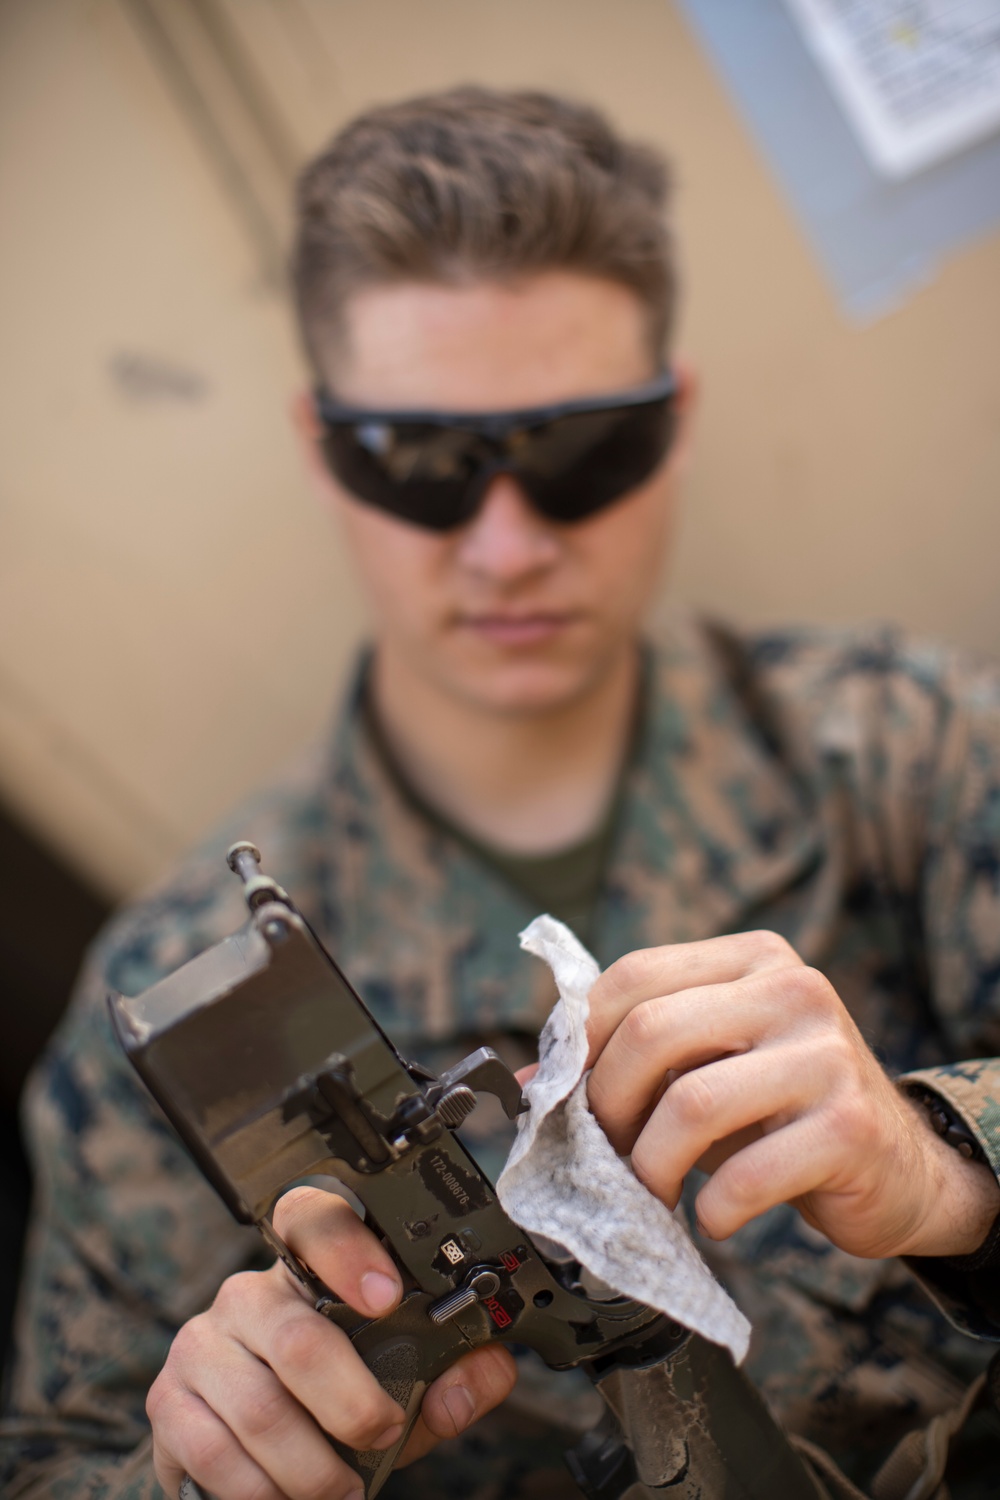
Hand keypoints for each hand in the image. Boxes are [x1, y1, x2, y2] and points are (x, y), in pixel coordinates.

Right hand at [148, 1186, 515, 1499]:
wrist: (263, 1446)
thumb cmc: (341, 1396)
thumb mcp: (408, 1383)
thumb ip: (457, 1373)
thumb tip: (476, 1377)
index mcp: (309, 1268)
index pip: (315, 1220)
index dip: (349, 1251)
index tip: (387, 1297)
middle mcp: (249, 1293)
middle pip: (299, 1340)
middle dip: (352, 1406)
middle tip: (380, 1437)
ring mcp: (202, 1342)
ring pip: (261, 1409)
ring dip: (311, 1469)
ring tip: (340, 1492)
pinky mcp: (169, 1399)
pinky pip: (214, 1451)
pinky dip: (259, 1491)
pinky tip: (284, 1498)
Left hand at [584, 931, 999, 1260]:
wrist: (899, 1167)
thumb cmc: (783, 1113)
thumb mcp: (708, 1069)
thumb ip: (630, 1063)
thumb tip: (529, 1083)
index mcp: (751, 958)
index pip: (634, 976)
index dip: (583, 1040)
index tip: (571, 1095)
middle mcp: (794, 989)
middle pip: (651, 1034)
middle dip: (608, 1106)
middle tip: (606, 1154)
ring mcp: (827, 1053)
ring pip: (690, 1103)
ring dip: (650, 1165)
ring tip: (651, 1191)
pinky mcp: (849, 1126)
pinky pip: (746, 1173)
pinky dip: (713, 1207)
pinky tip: (714, 1216)